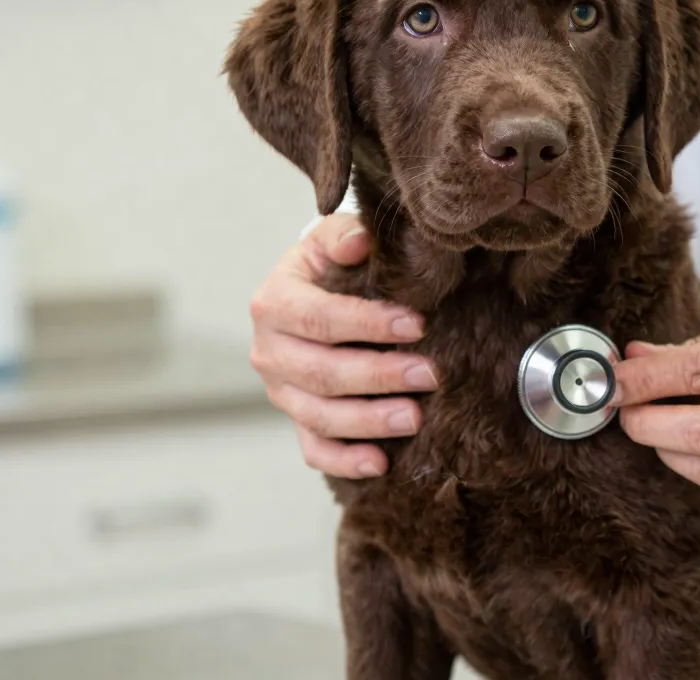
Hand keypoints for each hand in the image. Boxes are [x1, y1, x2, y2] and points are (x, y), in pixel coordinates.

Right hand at [248, 213, 437, 478]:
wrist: (310, 295)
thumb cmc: (331, 266)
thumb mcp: (331, 239)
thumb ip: (344, 236)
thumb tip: (360, 242)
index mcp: (274, 303)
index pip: (320, 318)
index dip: (368, 324)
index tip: (417, 325)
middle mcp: (269, 351)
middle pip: (322, 373)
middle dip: (379, 376)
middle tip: (430, 374)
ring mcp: (280, 391)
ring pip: (319, 416)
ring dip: (368, 421)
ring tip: (415, 417)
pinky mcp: (295, 419)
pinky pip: (314, 449)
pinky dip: (344, 460)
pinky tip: (379, 463)